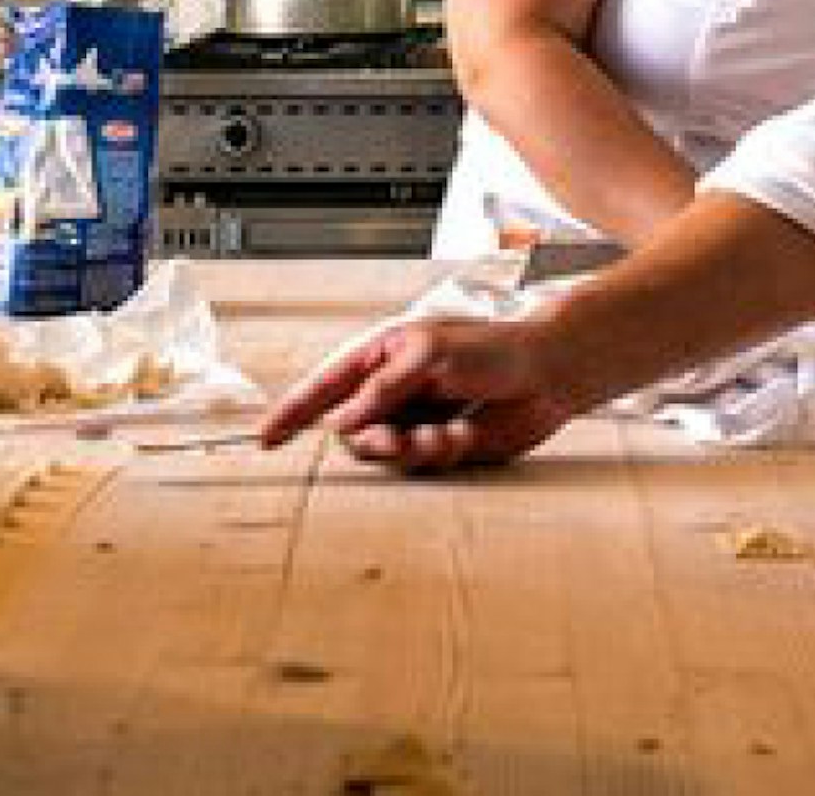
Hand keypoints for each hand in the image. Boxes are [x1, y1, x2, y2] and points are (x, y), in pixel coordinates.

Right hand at [257, 316, 577, 472]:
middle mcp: (394, 391)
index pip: (324, 386)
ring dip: (409, 450)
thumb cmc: (493, 349)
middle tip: (395, 439)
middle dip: (371, 441)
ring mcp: (415, 419)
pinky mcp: (440, 446)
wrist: (548, 376)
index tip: (265, 437)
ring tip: (440, 437)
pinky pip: (418, 465)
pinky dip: (437, 455)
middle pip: (351, 431)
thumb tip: (340, 422)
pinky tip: (461, 437)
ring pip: (384, 454)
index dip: (292, 412)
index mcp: (382, 356)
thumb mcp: (429, 356)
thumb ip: (381, 389)